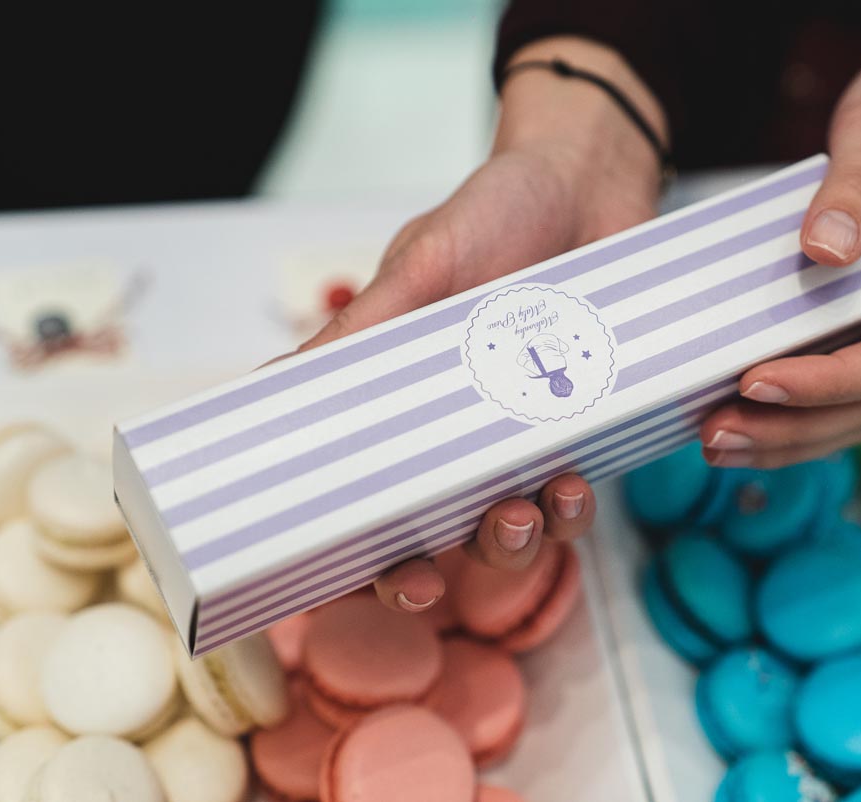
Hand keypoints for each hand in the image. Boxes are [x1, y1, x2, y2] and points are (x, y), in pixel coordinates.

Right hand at [293, 37, 665, 611]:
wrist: (587, 182)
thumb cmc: (493, 215)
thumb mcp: (421, 264)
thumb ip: (365, 325)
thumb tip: (274, 381)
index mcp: (406, 408)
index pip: (369, 499)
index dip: (359, 554)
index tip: (360, 577)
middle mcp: (461, 435)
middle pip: (438, 537)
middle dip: (440, 569)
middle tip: (441, 565)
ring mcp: (526, 438)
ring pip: (515, 530)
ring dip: (520, 540)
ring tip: (539, 503)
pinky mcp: (586, 428)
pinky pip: (579, 492)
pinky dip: (577, 504)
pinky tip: (578, 481)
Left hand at [701, 32, 860, 468]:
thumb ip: (858, 184)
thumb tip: (824, 251)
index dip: (830, 382)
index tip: (758, 382)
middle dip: (794, 427)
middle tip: (717, 434)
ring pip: (854, 408)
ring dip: (786, 435)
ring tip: (714, 441)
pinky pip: (835, 384)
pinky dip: (788, 410)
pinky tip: (733, 416)